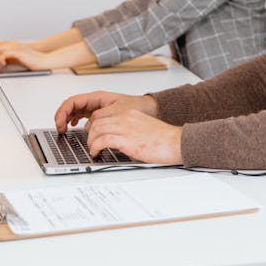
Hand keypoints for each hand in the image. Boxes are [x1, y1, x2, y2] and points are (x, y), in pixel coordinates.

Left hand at [0, 40, 51, 71]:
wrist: (42, 60)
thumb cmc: (30, 60)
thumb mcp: (14, 58)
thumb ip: (4, 58)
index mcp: (8, 44)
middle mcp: (10, 44)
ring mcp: (14, 47)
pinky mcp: (17, 51)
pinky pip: (3, 54)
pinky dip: (0, 60)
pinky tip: (2, 65)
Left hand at [54, 92, 179, 164]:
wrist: (175, 142)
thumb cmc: (164, 139)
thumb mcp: (144, 127)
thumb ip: (130, 129)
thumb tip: (119, 139)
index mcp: (130, 113)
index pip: (103, 113)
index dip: (94, 124)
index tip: (93, 132)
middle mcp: (126, 117)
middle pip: (97, 120)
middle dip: (90, 133)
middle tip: (91, 142)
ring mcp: (125, 128)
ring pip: (96, 129)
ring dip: (91, 141)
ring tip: (92, 149)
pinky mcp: (126, 140)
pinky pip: (102, 141)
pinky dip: (95, 147)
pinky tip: (96, 153)